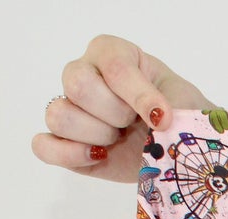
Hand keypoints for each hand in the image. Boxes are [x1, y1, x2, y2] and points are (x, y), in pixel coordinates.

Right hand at [29, 34, 214, 182]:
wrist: (180, 150)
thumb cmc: (181, 117)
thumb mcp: (184, 101)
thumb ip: (168, 102)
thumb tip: (156, 121)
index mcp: (112, 53)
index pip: (113, 65)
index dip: (138, 95)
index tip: (163, 118)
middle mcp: (84, 74)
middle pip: (77, 85)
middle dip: (114, 113)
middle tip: (133, 123)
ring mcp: (70, 109)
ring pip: (58, 115)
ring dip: (97, 134)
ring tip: (119, 138)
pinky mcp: (65, 143)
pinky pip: (43, 146)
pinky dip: (69, 154)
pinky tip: (99, 156)